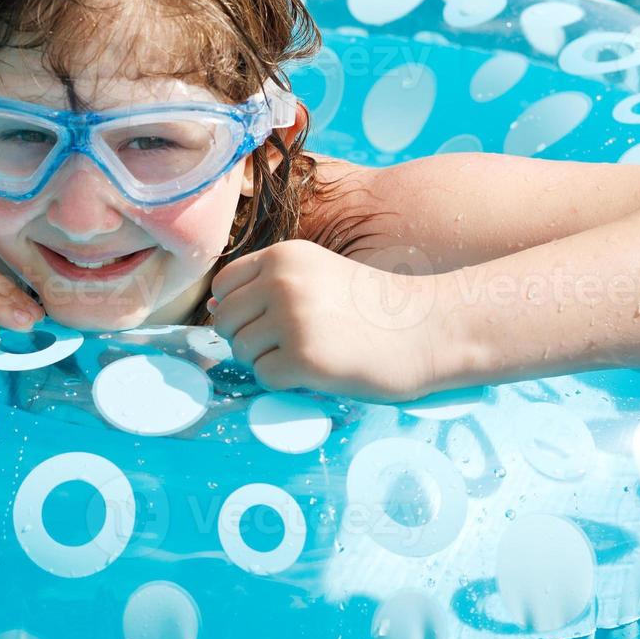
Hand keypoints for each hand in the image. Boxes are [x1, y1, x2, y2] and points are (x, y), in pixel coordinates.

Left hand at [208, 239, 441, 402]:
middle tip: (289, 344)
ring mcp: (291, 320)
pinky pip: (264, 378)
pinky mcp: (303, 359)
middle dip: (249, 338)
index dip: (239, 309)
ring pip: (241, 351)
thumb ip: (269, 286)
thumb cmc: (373, 306)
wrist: (428, 327)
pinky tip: (317, 370)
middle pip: (225, 320)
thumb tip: (211, 310)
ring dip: (268, 361)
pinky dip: (284, 383)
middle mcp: (282, 282)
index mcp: (284, 256)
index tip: (268, 320)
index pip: (223, 285)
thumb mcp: (319, 276)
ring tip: (309, 354)